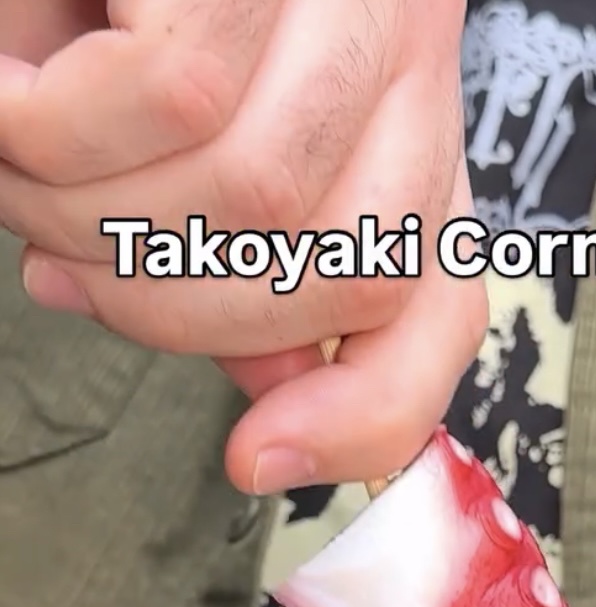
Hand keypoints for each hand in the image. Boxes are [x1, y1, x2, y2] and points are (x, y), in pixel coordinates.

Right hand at [0, 0, 486, 490]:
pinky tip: (7, 91)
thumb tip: (264, 415)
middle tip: (55, 253)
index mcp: (400, 122)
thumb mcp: (192, 158)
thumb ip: (245, 279)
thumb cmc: (102, 10)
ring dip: (98, 213)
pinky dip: (60, 127)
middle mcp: (407, 47)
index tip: (256, 463)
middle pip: (344, 271)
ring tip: (15, 159)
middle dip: (169, 308)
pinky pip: (179, 93)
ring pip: (258, 192)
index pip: (442, 299)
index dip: (368, 412)